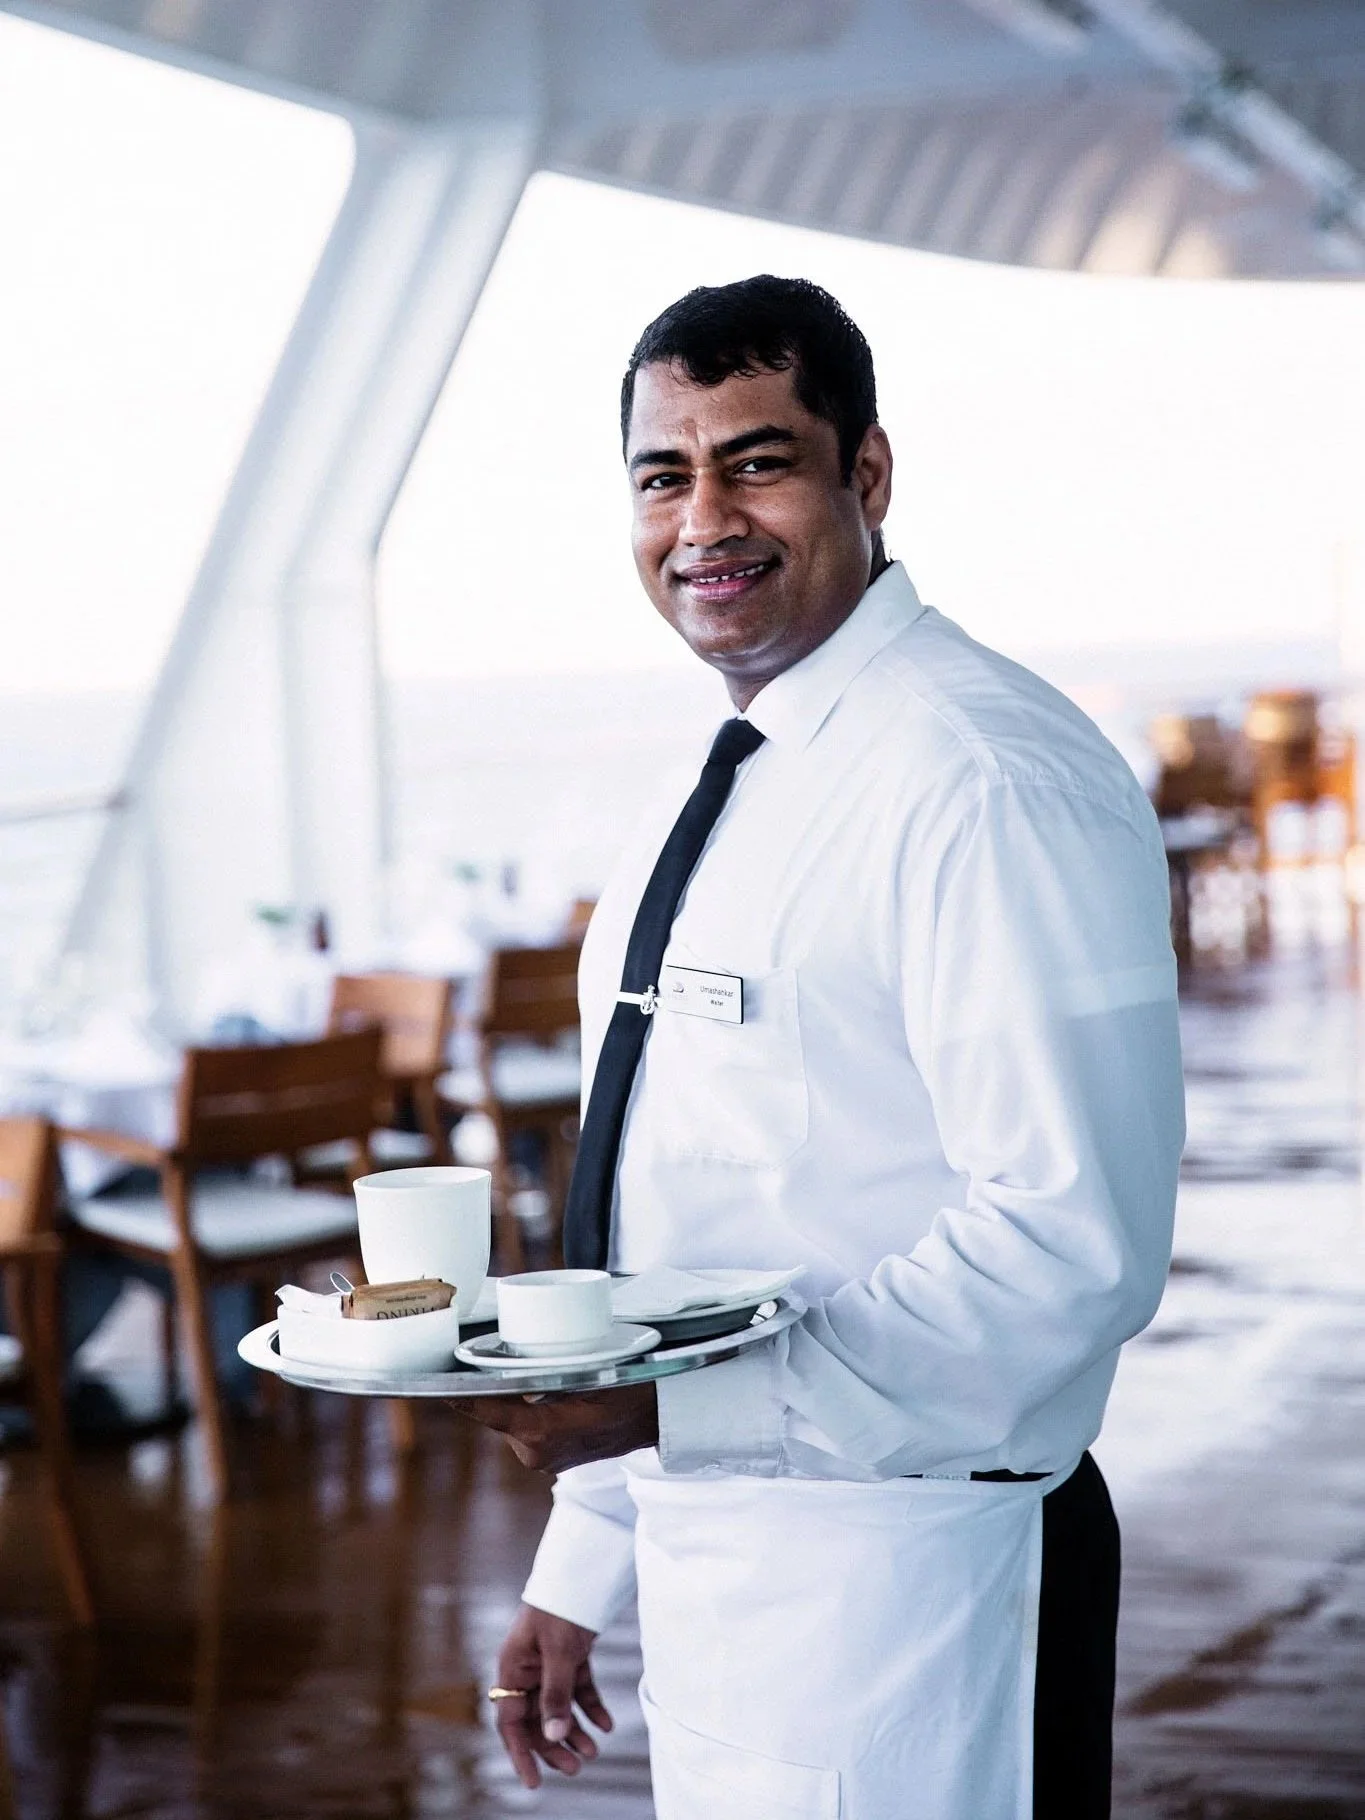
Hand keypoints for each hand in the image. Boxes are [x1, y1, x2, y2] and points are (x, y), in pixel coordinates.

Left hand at [455, 1382, 658, 1472]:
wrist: (654, 1418)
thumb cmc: (629, 1391)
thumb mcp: (590, 1373)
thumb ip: (547, 1374)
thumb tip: (510, 1366)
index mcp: (543, 1434)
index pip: (490, 1411)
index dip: (463, 1397)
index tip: (441, 1386)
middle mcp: (536, 1453)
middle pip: (498, 1410)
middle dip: (501, 1386)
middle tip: (513, 1360)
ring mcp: (541, 1459)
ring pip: (510, 1417)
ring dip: (517, 1397)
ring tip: (545, 1378)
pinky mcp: (546, 1458)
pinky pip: (524, 1426)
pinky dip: (528, 1409)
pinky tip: (548, 1393)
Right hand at [493, 1601, 612, 1787]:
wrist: (581, 1571)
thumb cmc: (561, 1607)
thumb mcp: (559, 1652)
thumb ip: (556, 1694)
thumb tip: (555, 1734)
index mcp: (513, 1668)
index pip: (512, 1721)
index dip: (522, 1753)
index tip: (534, 1782)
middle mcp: (528, 1669)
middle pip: (537, 1718)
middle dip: (555, 1745)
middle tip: (577, 1767)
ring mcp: (549, 1663)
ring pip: (558, 1707)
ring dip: (574, 1731)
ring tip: (593, 1751)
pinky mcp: (570, 1656)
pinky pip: (578, 1690)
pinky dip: (591, 1707)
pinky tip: (607, 1725)